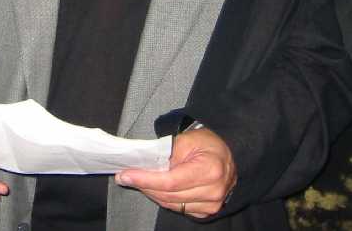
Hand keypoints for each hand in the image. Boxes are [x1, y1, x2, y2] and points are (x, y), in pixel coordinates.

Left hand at [114, 128, 236, 218]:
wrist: (226, 155)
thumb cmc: (206, 143)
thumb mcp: (186, 140)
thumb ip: (166, 154)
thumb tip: (143, 166)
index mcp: (210, 170)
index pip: (170, 182)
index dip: (145, 179)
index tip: (125, 175)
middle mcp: (213, 191)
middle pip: (169, 195)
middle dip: (144, 185)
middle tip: (125, 176)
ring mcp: (211, 205)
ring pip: (171, 204)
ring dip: (151, 193)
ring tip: (137, 180)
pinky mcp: (207, 211)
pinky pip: (178, 208)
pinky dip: (163, 198)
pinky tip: (153, 187)